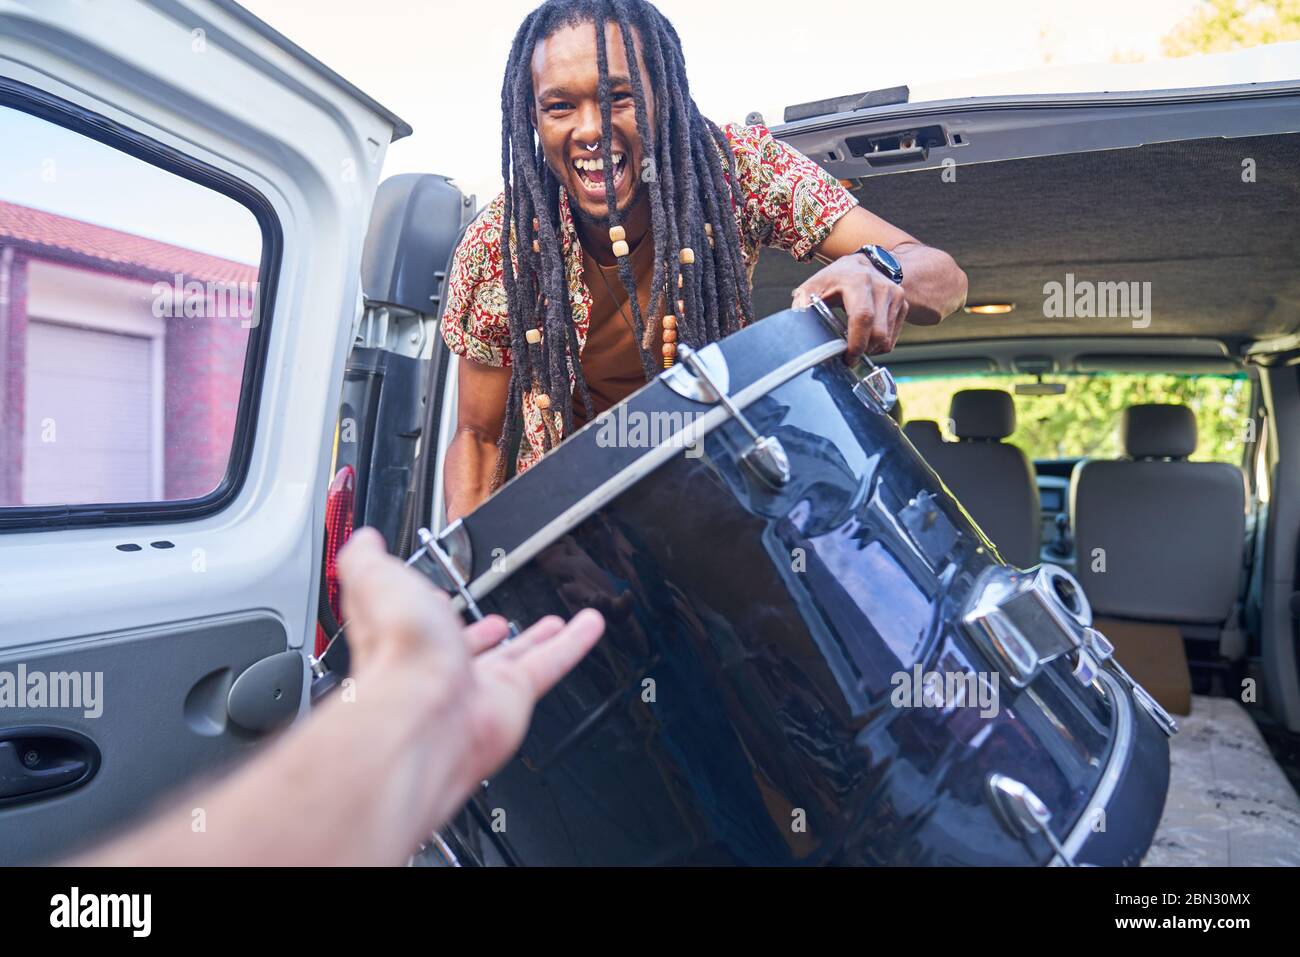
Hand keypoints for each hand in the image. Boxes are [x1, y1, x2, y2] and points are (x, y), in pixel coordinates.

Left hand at [337, 528, 603, 839]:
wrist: (425, 709)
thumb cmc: (397, 652)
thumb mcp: (373, 580)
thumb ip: (367, 560)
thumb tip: (362, 541)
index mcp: (405, 636)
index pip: (418, 621)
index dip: (431, 608)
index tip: (443, 597)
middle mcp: (440, 666)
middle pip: (467, 648)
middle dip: (481, 634)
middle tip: (497, 622)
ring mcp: (478, 685)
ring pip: (513, 658)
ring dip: (535, 639)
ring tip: (553, 625)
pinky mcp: (514, 697)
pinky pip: (551, 665)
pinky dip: (573, 644)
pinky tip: (588, 626)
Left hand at [792, 252, 908, 359]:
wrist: (859, 265)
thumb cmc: (833, 280)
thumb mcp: (812, 288)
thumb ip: (802, 307)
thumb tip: (796, 329)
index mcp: (858, 281)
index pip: (863, 317)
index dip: (856, 343)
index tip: (846, 358)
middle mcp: (882, 286)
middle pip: (878, 333)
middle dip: (862, 351)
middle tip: (847, 356)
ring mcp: (896, 295)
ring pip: (886, 339)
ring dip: (870, 349)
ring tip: (854, 342)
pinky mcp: (903, 304)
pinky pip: (892, 337)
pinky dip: (878, 344)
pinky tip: (866, 336)